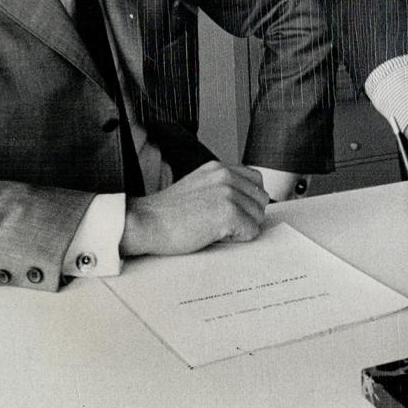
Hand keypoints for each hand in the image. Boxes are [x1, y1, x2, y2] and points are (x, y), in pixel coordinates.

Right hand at [121, 161, 269, 255]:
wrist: (146, 222)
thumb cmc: (166, 213)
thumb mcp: (198, 186)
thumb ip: (221, 186)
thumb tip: (246, 200)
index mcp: (219, 168)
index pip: (256, 180)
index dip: (247, 200)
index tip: (232, 210)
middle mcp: (226, 176)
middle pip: (261, 199)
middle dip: (247, 214)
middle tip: (221, 223)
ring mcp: (228, 193)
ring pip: (258, 216)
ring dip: (240, 228)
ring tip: (214, 228)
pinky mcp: (229, 213)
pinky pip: (251, 231)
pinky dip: (236, 239)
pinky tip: (215, 235)